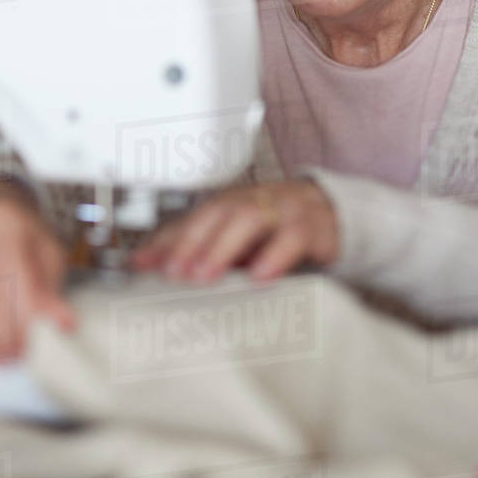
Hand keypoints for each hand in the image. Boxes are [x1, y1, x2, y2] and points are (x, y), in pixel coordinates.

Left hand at [130, 180, 338, 282]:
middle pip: (216, 213)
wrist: (334, 215)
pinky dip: (274, 255)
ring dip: (223, 247)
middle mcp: (254, 200)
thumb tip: (149, 267)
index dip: (166, 240)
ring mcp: (283, 209)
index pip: (192, 219)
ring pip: (250, 218)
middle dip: (191, 242)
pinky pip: (293, 236)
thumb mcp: (238, 243)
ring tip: (205, 275)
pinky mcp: (313, 226)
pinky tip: (260, 276)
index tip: (143, 265)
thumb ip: (200, 252)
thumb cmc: (277, 232)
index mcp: (231, 204)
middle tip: (173, 272)